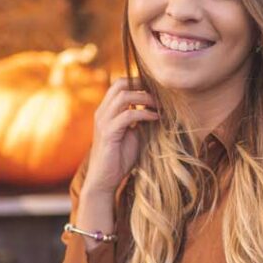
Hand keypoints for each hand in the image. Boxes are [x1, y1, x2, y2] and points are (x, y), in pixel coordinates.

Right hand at [84, 76, 159, 194]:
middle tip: (160, 94)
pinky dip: (144, 114)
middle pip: (120, 84)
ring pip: (123, 96)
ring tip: (160, 105)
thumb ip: (141, 120)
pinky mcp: (108, 133)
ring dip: (145, 98)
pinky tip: (156, 118)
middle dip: (142, 85)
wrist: (104, 180)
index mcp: (106, 111)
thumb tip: (159, 109)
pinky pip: (127, 115)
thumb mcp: (134, 135)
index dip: (138, 82)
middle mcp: (102, 112)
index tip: (157, 89)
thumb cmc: (119, 159)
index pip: (119, 84)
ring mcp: (103, 122)